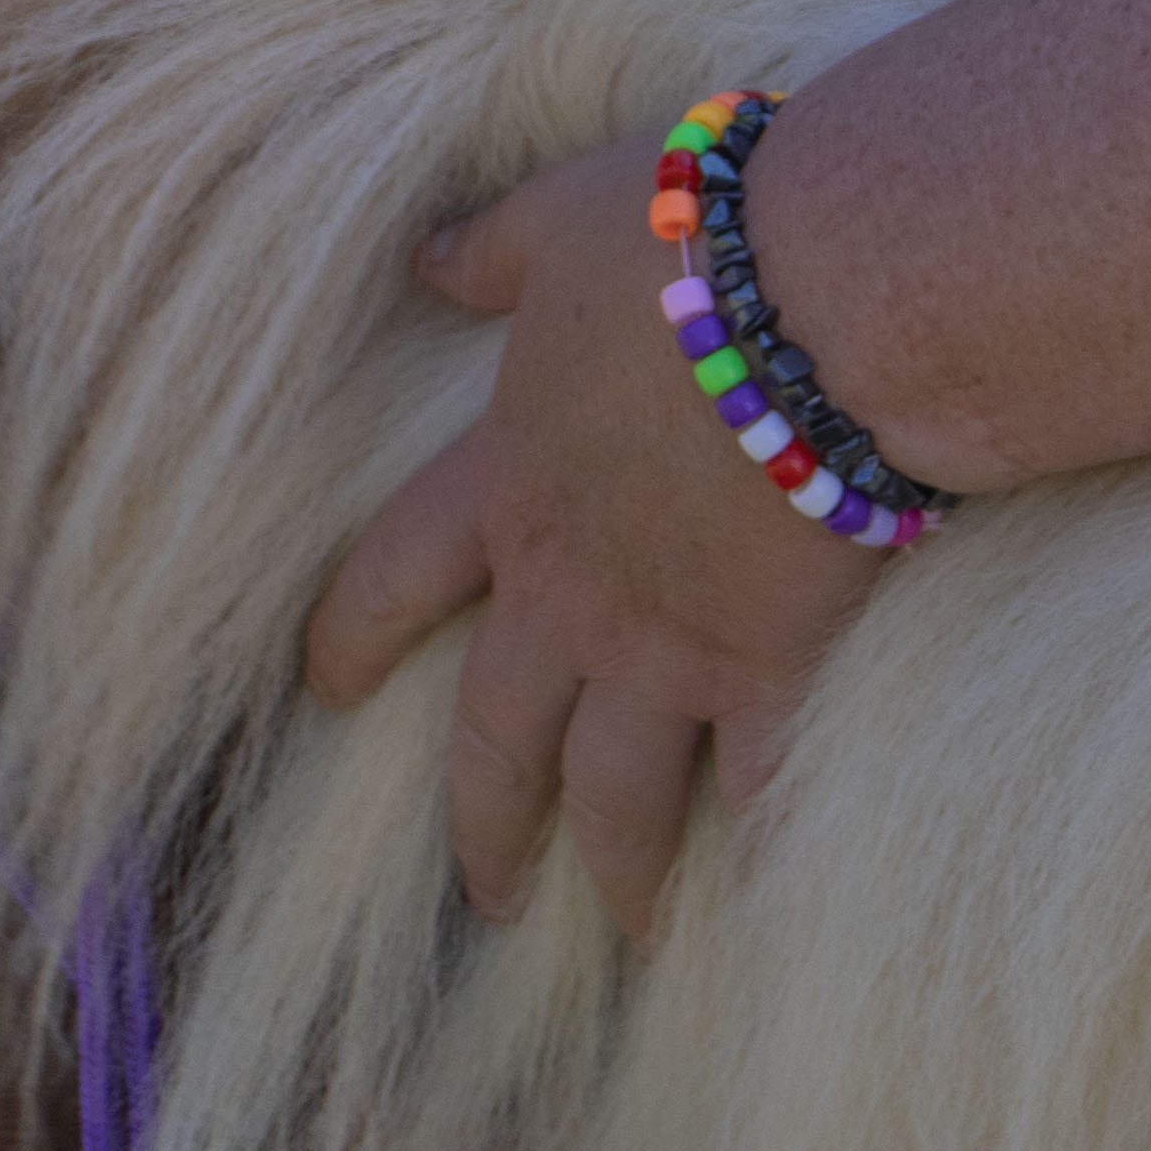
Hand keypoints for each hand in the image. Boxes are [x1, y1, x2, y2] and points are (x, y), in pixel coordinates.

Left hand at [302, 137, 889, 938]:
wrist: (827, 294)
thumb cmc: (690, 243)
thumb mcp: (561, 221)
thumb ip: (489, 250)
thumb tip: (424, 255)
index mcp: (508, 483)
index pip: (395, 576)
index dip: (351, 635)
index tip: (323, 688)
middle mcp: (570, 589)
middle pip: (500, 734)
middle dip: (487, 821)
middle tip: (487, 891)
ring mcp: (667, 645)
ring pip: (617, 795)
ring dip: (618, 870)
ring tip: (633, 929)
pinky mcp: (771, 670)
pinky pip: (758, 793)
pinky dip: (760, 852)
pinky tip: (768, 901)